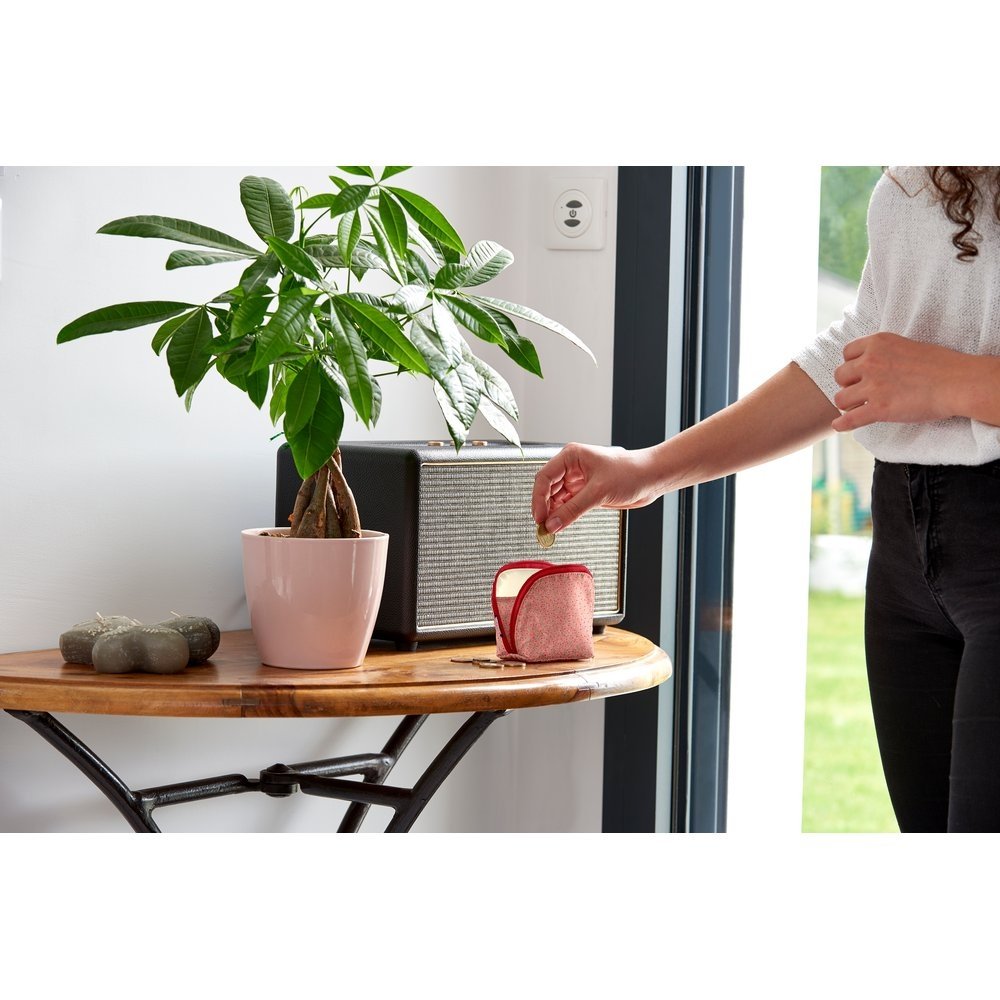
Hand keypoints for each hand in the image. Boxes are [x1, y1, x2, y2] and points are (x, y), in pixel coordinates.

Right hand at [531, 443, 659, 532]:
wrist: (651, 477)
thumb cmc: (631, 472)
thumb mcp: (599, 492)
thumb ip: (573, 510)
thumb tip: (552, 524)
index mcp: (571, 456)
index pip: (545, 477)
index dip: (538, 498)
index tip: (539, 517)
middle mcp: (572, 467)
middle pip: (547, 488)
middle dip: (544, 507)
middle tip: (544, 527)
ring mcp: (578, 480)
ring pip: (556, 498)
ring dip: (553, 513)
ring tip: (551, 529)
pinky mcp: (586, 492)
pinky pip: (568, 505)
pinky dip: (563, 515)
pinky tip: (561, 524)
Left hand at [831, 332, 969, 431]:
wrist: (958, 382)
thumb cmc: (940, 365)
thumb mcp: (905, 346)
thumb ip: (884, 353)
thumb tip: (870, 364)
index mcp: (877, 343)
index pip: (846, 353)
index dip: (852, 365)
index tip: (860, 373)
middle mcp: (870, 362)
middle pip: (840, 376)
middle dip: (849, 384)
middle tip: (863, 391)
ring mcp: (873, 386)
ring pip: (841, 399)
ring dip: (848, 404)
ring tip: (859, 407)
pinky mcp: (879, 409)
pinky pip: (849, 419)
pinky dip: (842, 424)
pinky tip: (838, 426)